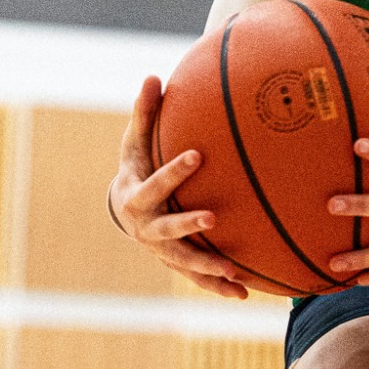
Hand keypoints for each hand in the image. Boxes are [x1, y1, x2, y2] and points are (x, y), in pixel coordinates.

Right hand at [108, 76, 250, 299]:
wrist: (124, 206)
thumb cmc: (137, 164)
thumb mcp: (136, 139)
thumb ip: (144, 111)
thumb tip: (152, 75)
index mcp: (136, 196)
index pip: (153, 184)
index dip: (173, 171)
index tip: (198, 154)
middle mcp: (146, 227)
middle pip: (165, 230)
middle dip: (187, 224)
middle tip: (213, 217)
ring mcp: (160, 249)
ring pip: (182, 261)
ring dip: (206, 266)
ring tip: (233, 271)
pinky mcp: (175, 261)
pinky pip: (196, 277)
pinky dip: (216, 286)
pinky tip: (243, 294)